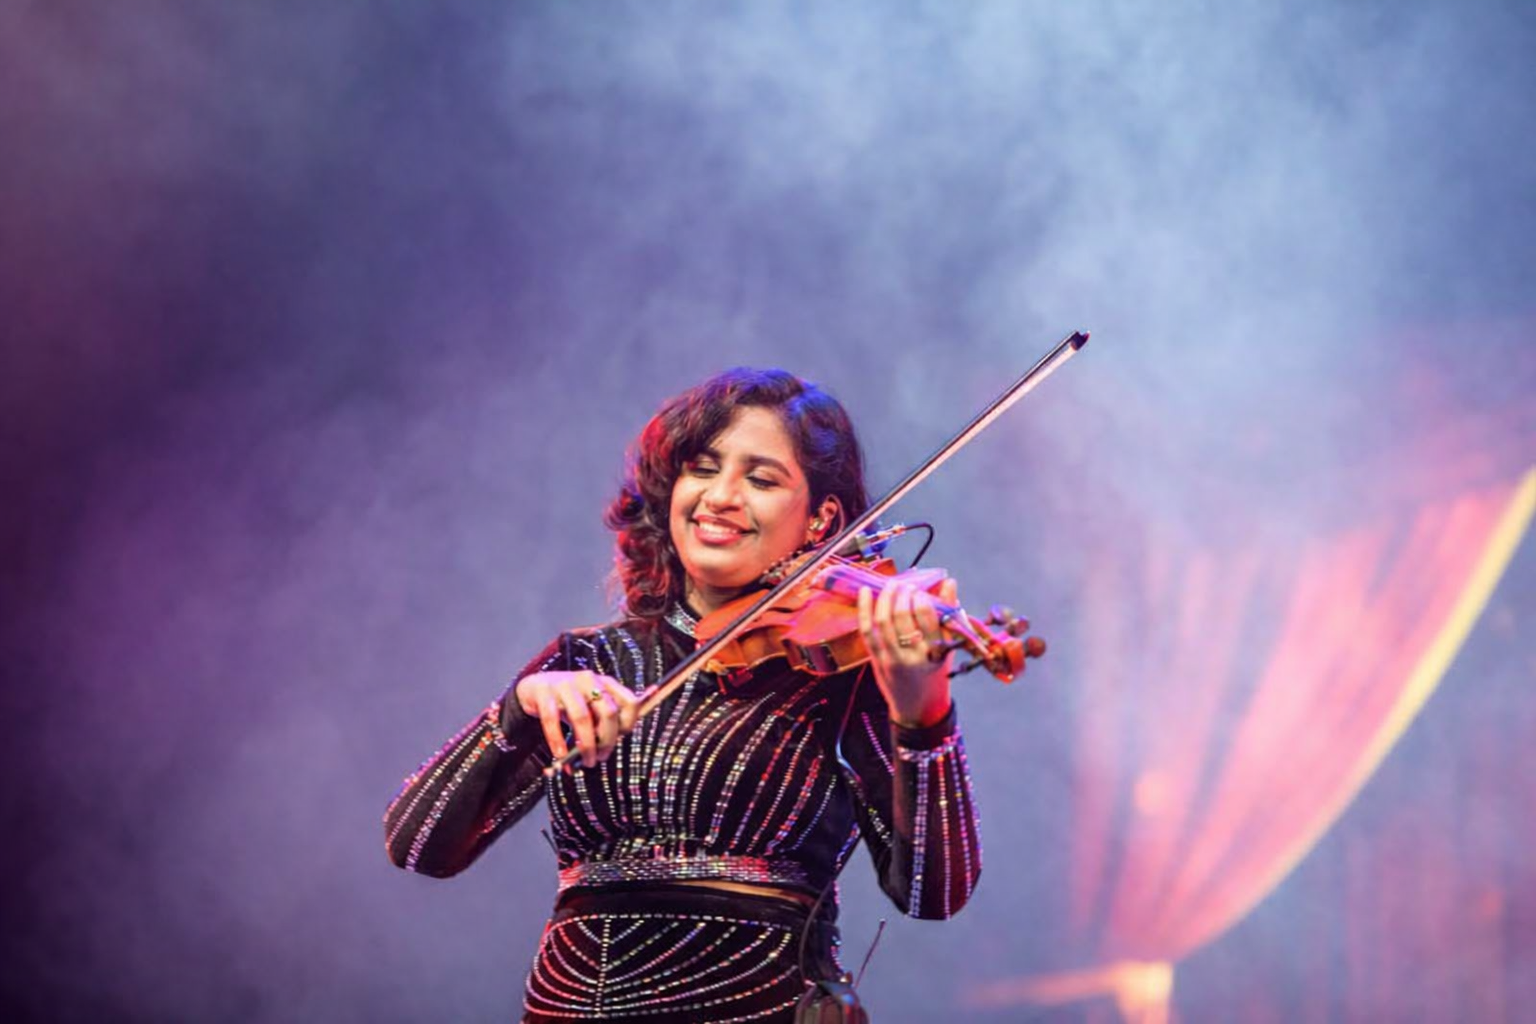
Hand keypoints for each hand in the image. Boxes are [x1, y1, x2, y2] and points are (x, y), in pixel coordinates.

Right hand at [514, 670, 638, 768]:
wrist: (534, 688)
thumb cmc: (568, 703)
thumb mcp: (590, 708)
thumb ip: (602, 723)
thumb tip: (606, 751)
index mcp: (605, 683)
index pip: (630, 702)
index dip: (628, 724)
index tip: (619, 740)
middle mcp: (588, 680)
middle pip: (608, 712)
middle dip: (607, 740)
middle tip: (601, 757)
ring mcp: (565, 684)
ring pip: (582, 717)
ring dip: (586, 745)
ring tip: (585, 760)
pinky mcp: (543, 692)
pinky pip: (552, 719)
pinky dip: (557, 740)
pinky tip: (561, 754)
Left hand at [858, 578, 955, 728]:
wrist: (917, 705)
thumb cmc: (935, 670)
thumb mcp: (948, 646)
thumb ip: (949, 614)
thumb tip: (950, 582)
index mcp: (936, 651)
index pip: (927, 617)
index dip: (921, 598)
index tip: (920, 590)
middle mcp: (913, 656)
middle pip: (903, 617)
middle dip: (903, 595)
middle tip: (905, 586)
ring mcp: (892, 658)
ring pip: (883, 621)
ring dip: (885, 598)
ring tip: (891, 585)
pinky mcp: (877, 659)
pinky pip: (867, 631)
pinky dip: (864, 609)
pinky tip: (865, 591)